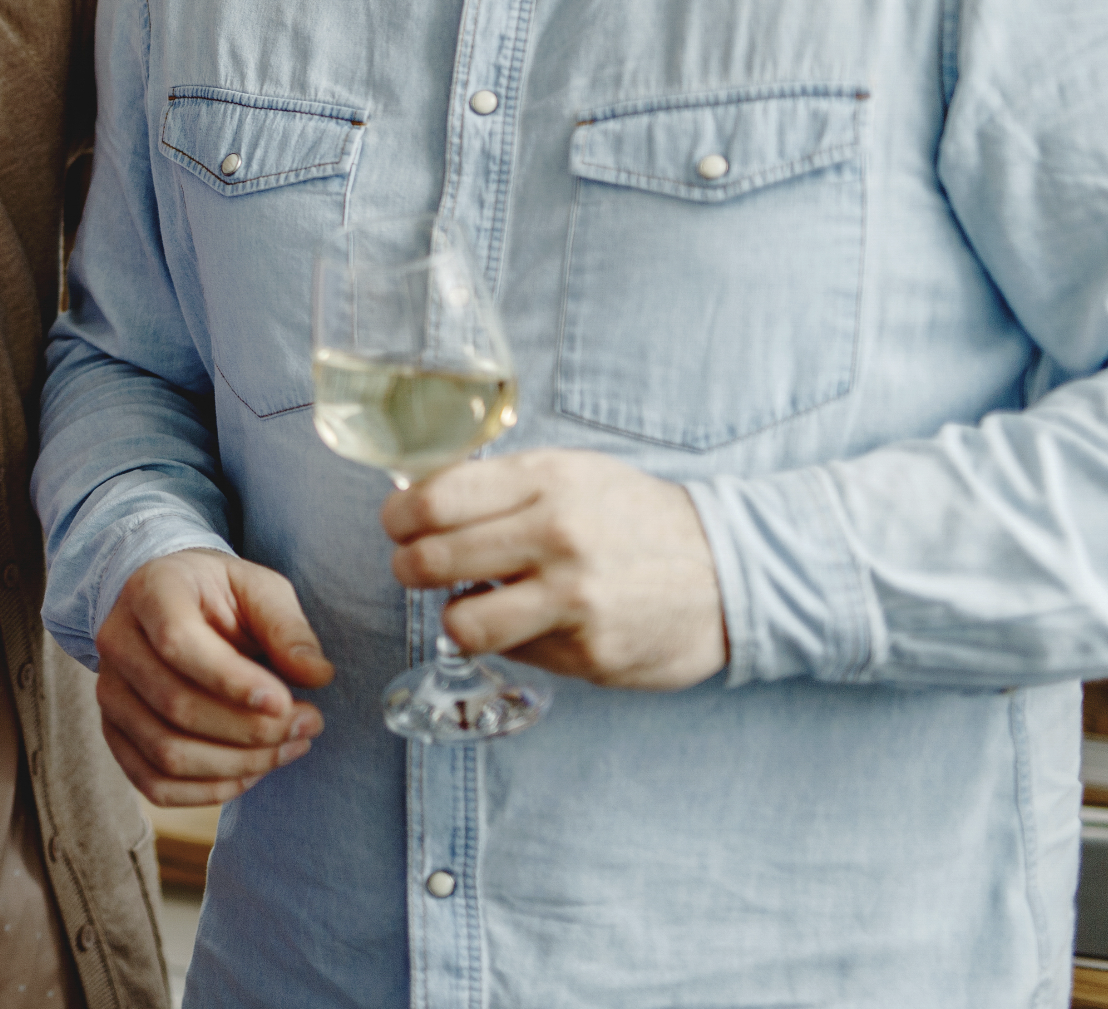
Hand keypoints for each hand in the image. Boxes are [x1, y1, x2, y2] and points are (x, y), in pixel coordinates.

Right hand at [93, 549, 331, 807]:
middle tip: (309, 723)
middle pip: (176, 706)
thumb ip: (287, 628)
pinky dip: (210, 791)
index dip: (231, 681)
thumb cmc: (222, 595)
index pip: (177, 643)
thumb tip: (316, 676)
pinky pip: (155, 784)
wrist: (173, 606)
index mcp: (151, 591)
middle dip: (252, 729)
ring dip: (239, 764)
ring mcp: (110, 693)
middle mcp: (117, 642)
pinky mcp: (115, 733)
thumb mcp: (261, 589)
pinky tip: (252, 772)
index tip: (285, 702)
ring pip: (167, 754)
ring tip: (290, 747)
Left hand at [382, 448, 727, 689]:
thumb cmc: (635, 518)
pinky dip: (510, 640)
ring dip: (453, 616)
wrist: (730, 570)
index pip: (434, 500)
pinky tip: (531, 622)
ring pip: (461, 622)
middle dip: (408, 567)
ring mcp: (574, 598)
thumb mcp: (573, 475)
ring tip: (468, 605)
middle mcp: (557, 536)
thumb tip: (419, 498)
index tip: (397, 525)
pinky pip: (513, 651)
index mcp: (547, 481)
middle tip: (414, 568)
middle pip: (433, 560)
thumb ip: (502, 486)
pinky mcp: (589, 652)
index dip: (398, 518)